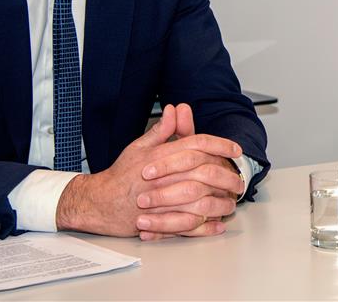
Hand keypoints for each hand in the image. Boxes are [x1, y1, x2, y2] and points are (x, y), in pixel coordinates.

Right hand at [56, 103, 243, 239]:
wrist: (98, 203)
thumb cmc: (120, 175)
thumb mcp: (139, 147)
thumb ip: (162, 130)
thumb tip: (176, 109)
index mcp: (160, 156)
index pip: (197, 144)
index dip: (220, 145)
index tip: (235, 149)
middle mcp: (163, 177)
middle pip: (204, 172)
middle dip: (227, 175)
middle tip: (238, 179)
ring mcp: (161, 201)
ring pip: (200, 200)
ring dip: (220, 201)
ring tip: (231, 202)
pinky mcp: (158, 222)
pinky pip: (188, 226)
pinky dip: (205, 226)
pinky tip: (217, 223)